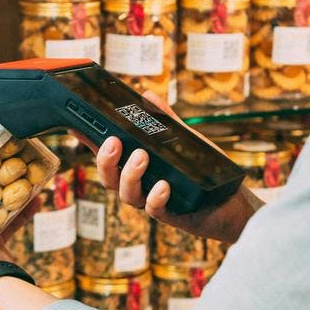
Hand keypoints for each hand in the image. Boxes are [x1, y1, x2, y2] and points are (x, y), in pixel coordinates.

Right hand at [80, 91, 261, 243]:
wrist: (231, 201)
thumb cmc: (203, 170)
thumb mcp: (183, 139)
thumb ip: (164, 120)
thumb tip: (147, 95)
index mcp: (136, 166)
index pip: (107, 154)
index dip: (89, 142)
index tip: (77, 127)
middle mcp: (139, 184)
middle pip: (109, 177)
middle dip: (105, 160)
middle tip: (114, 142)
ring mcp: (151, 200)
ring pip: (126, 193)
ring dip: (130, 174)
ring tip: (142, 156)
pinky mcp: (169, 214)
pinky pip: (154, 209)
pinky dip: (155, 197)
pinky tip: (163, 185)